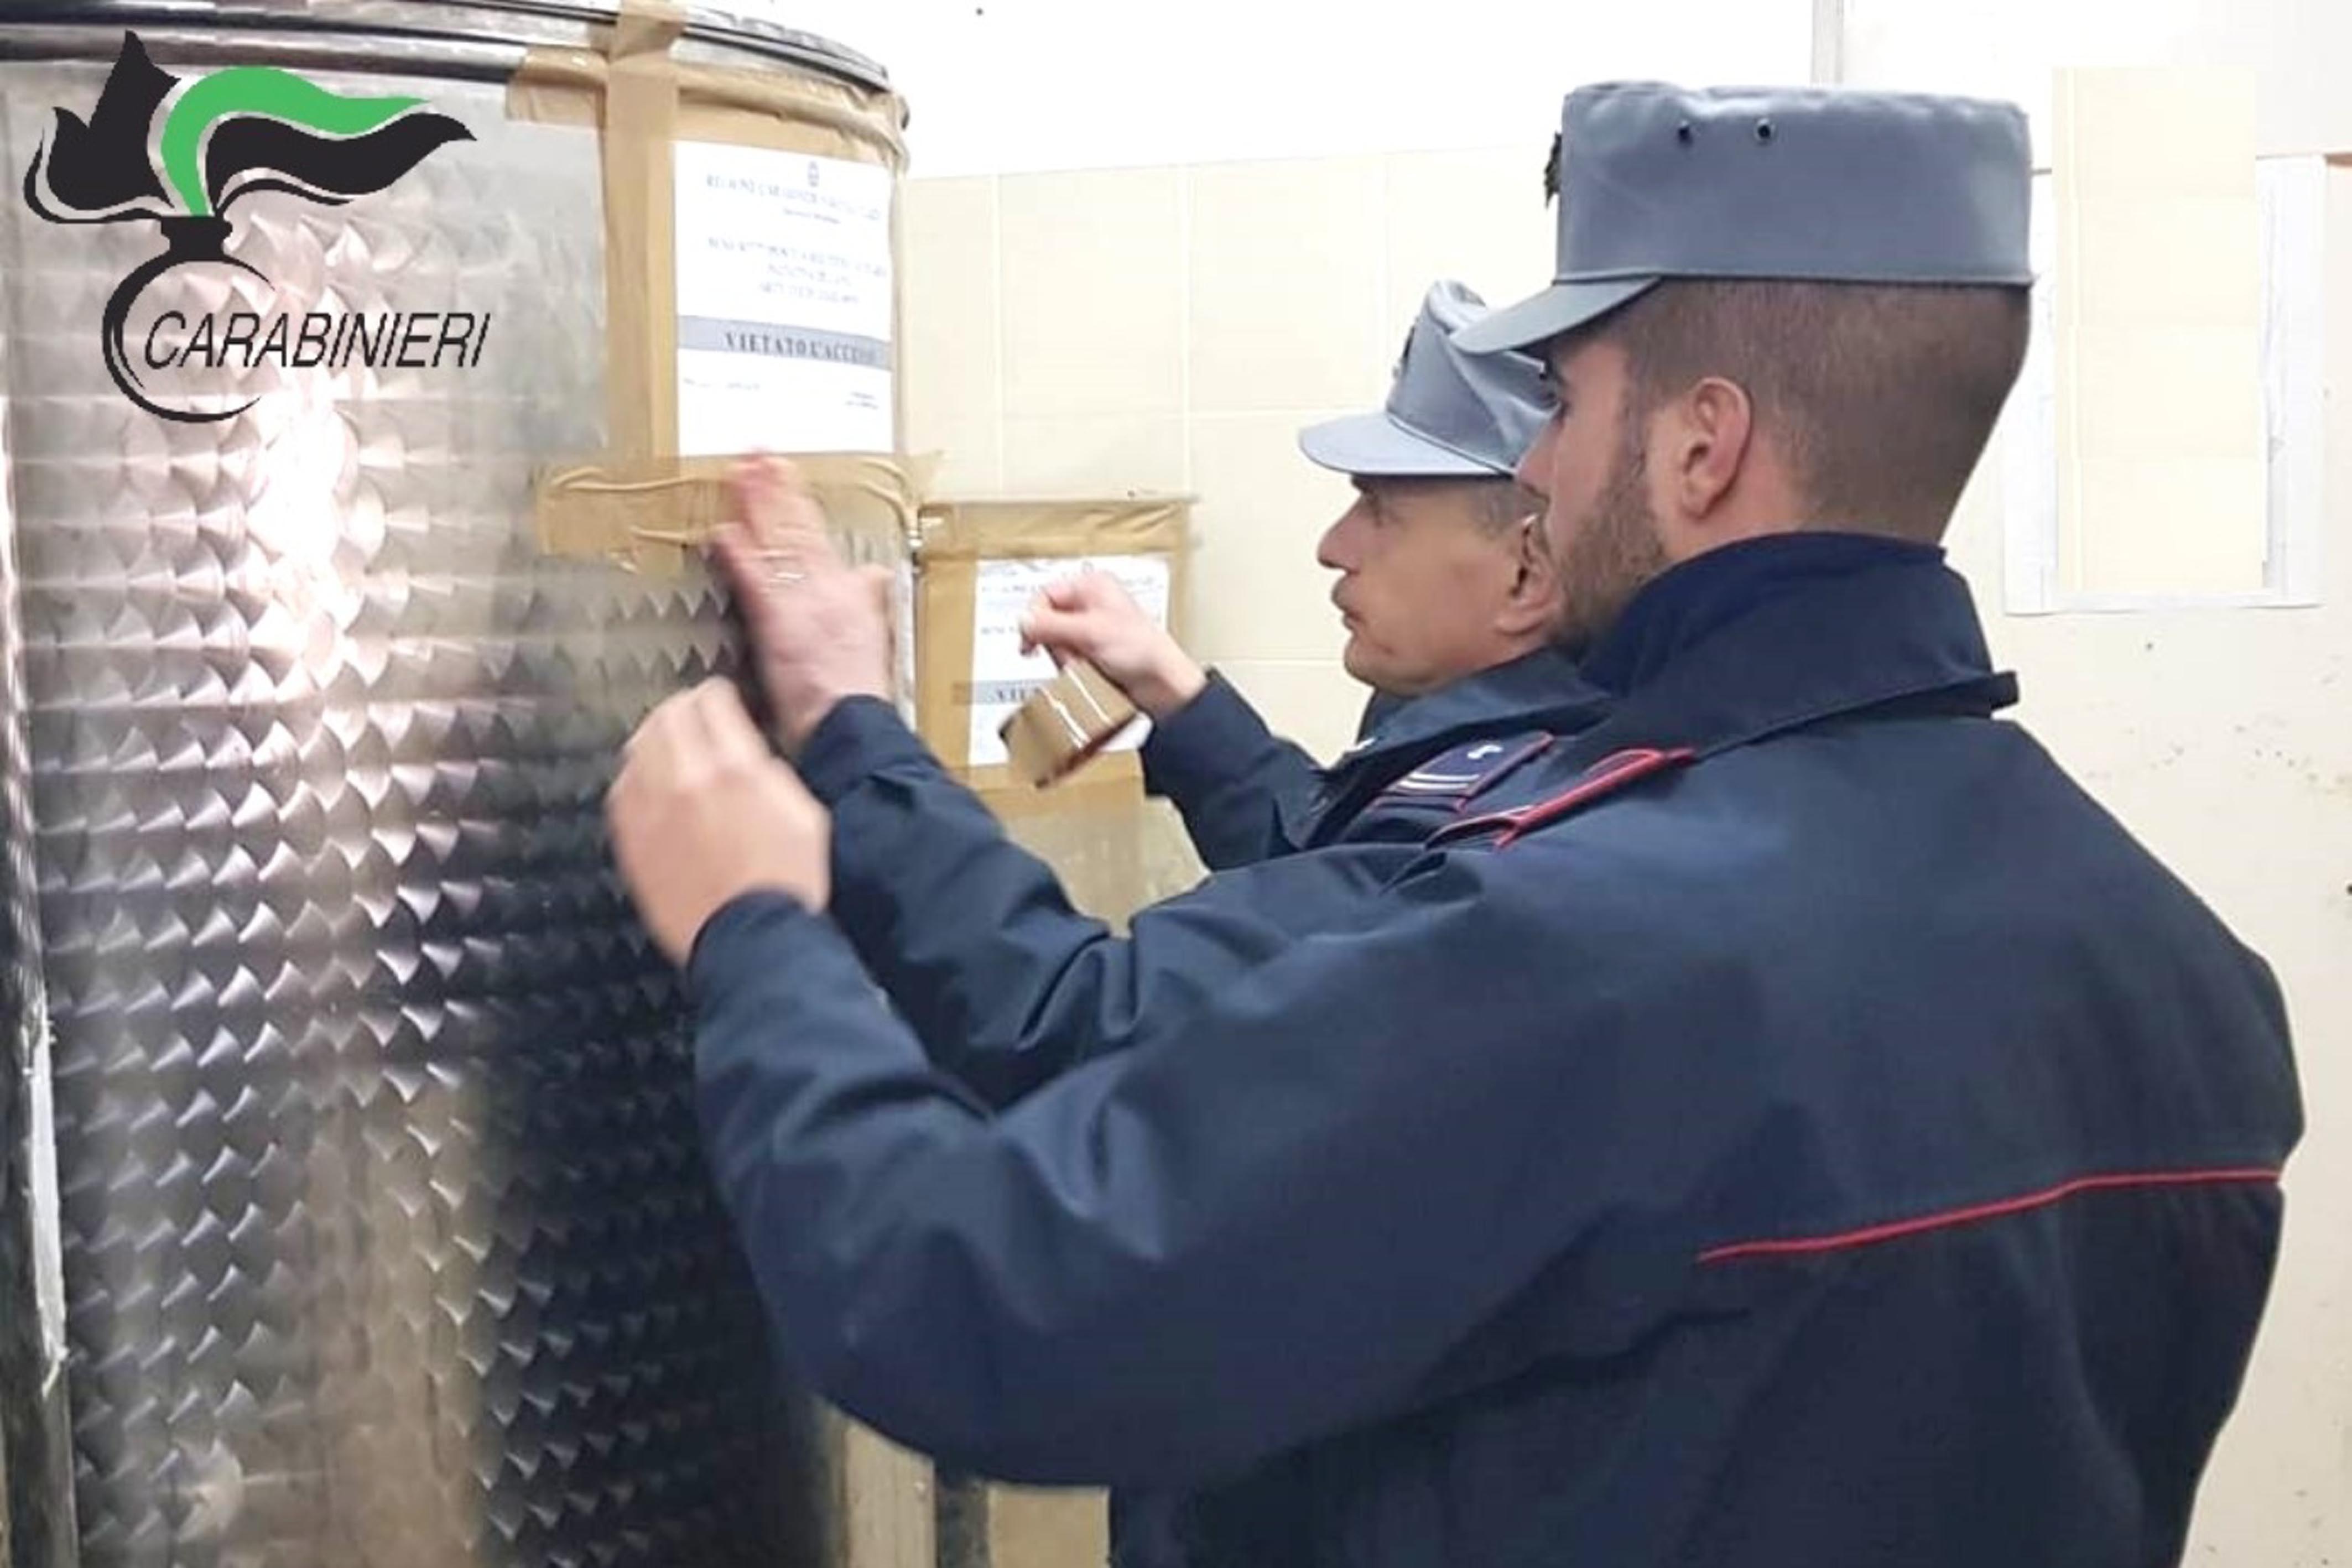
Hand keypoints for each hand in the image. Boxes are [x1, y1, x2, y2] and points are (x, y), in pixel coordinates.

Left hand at [608, 678, 830, 964]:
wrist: (754, 940)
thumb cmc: (787, 884)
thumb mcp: (805, 814)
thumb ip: (771, 772)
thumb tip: (748, 749)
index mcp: (737, 769)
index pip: (712, 702)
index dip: (716, 695)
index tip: (719, 699)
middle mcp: (688, 781)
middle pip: (669, 717)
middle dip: (681, 709)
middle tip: (690, 714)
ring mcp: (654, 810)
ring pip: (639, 748)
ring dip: (655, 738)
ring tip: (666, 743)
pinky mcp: (633, 841)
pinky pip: (621, 789)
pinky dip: (634, 776)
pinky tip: (647, 781)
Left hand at [710, 456, 895, 752]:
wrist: (854, 723)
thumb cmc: (858, 695)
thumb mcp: (877, 638)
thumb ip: (869, 600)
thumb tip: (873, 575)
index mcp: (849, 592)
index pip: (819, 535)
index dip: (798, 500)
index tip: (782, 471)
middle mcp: (827, 589)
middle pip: (797, 528)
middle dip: (775, 488)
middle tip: (756, 453)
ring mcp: (803, 602)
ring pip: (778, 542)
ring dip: (756, 505)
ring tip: (739, 473)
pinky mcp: (780, 623)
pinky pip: (756, 581)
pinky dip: (739, 555)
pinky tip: (722, 533)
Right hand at [1017, 570, 1204, 720]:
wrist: (1162, 684)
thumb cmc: (1143, 651)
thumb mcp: (1090, 632)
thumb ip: (1050, 625)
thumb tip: (1023, 621)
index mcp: (1092, 585)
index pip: (1045, 595)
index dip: (1035, 618)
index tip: (1031, 640)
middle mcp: (1091, 604)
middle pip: (1047, 622)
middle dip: (1057, 645)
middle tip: (1075, 653)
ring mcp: (1091, 630)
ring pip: (1055, 645)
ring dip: (1067, 660)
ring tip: (1088, 665)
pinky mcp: (1092, 653)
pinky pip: (1067, 660)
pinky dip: (1074, 669)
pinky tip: (1089, 673)